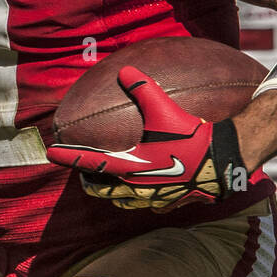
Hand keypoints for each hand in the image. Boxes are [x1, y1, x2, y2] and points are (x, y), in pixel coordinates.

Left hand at [47, 66, 247, 210]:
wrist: (224, 160)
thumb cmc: (191, 135)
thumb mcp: (164, 109)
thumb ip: (142, 89)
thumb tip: (126, 70)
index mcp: (130, 165)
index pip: (89, 162)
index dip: (68, 158)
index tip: (51, 154)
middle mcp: (137, 186)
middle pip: (102, 189)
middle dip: (89, 183)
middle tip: (82, 174)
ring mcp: (154, 198)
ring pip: (124, 202)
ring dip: (112, 193)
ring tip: (108, 184)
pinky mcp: (172, 204)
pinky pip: (150, 206)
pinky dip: (142, 200)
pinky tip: (145, 193)